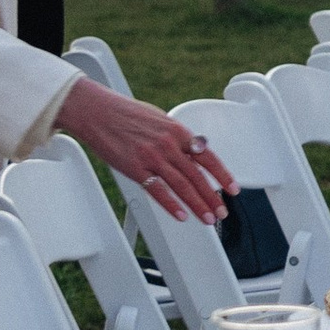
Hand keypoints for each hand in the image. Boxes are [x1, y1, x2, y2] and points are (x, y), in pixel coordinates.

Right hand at [57, 76, 230, 221]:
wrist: (97, 111)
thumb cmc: (126, 113)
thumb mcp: (160, 118)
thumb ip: (178, 137)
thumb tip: (196, 150)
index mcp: (177, 131)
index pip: (207, 156)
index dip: (222, 174)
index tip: (232, 189)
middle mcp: (168, 145)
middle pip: (197, 176)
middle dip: (212, 196)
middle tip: (222, 211)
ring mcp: (151, 157)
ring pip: (181, 186)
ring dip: (197, 204)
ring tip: (208, 218)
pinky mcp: (135, 168)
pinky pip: (157, 190)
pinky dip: (171, 205)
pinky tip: (182, 215)